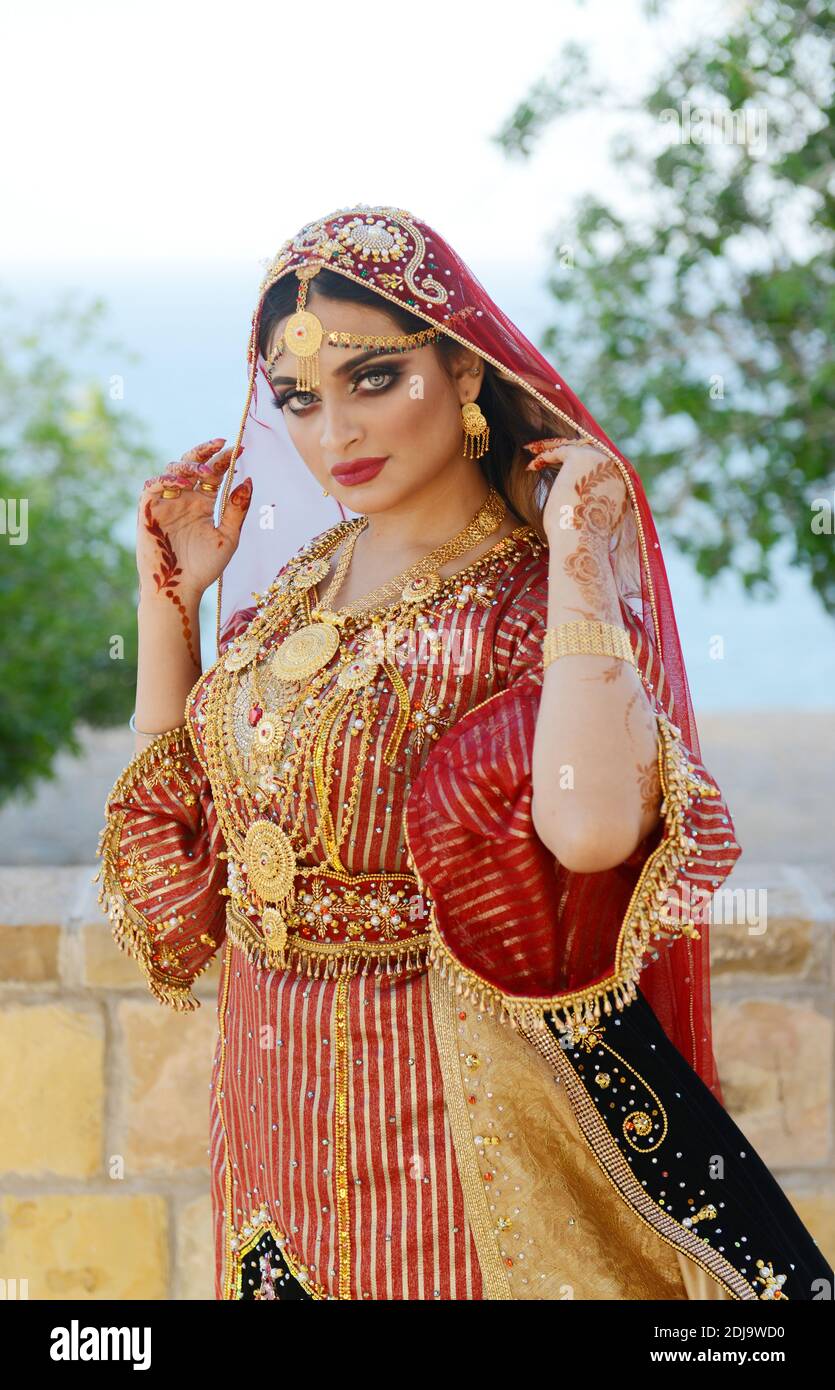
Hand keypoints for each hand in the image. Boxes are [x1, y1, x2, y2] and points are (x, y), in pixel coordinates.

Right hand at [137, 438, 252, 603]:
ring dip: (188, 466)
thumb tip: (249, 480)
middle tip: (220, 444)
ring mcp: (166, 503)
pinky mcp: (148, 511)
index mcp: (203, 504)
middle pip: (192, 465)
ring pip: (172, 471)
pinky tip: (181, 484)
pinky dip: (165, 481)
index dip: (225, 460)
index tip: (241, 449)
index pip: (213, 474)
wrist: (179, 588)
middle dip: (205, 452)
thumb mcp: (228, 537)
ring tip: (205, 471)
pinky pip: (152, 487)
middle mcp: (184, 499)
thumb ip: (237, 509)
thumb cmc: (204, 568)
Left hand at [525, 437, 627, 540]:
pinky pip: (561, 450)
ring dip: (552, 448)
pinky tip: (531, 466)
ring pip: (574, 446)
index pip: (598, 466)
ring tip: (532, 451)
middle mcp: (615, 470)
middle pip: (587, 450)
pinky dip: (545, 455)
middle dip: (564, 450)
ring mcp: (600, 460)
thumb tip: (570, 496)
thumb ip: (584, 502)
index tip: (558, 467)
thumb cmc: (578, 539)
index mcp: (622, 486)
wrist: (579, 543)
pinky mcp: (581, 458)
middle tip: (543, 451)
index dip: (577, 465)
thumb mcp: (586, 518)